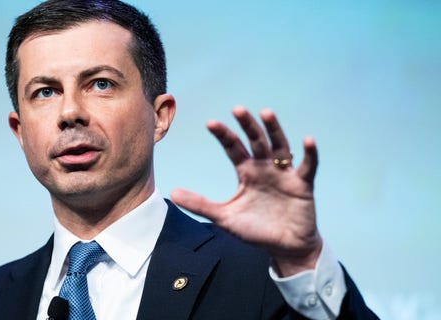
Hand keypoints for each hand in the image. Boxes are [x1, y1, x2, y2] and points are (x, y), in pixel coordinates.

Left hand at [170, 106, 321, 276]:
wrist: (284, 248)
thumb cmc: (255, 230)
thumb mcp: (224, 217)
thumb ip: (200, 204)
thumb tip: (172, 193)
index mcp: (246, 172)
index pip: (233, 148)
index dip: (224, 135)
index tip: (211, 123)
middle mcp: (264, 168)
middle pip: (256, 141)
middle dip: (247, 126)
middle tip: (237, 110)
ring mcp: (284, 174)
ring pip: (280, 147)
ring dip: (274, 130)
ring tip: (266, 113)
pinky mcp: (302, 185)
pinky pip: (307, 167)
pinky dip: (309, 154)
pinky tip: (307, 141)